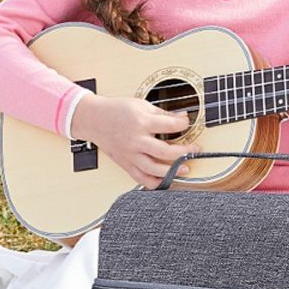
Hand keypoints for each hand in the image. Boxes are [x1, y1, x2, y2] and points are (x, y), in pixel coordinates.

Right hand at [70, 96, 199, 188]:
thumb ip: (162, 113)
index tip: (187, 122)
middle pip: (166, 151)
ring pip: (155, 170)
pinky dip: (154, 183)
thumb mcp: (141, 105)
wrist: (93, 119)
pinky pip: (141, 179)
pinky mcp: (125, 164)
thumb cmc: (117, 110)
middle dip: (185, 152)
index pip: (171, 125)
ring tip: (185, 168)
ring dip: (173, 171)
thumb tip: (181, 118)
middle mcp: (136, 141)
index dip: (184, 123)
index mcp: (141, 122)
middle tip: (195, 149)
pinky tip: (165, 180)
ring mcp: (130, 155)